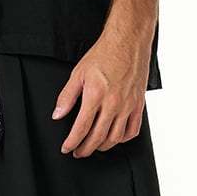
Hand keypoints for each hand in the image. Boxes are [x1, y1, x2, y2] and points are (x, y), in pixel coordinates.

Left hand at [53, 28, 149, 155]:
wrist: (127, 42)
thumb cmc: (104, 55)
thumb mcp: (78, 73)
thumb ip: (66, 96)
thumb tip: (58, 114)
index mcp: (95, 96)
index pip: (81, 128)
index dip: (72, 142)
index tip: (66, 148)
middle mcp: (113, 103)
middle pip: (97, 137)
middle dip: (85, 149)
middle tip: (78, 152)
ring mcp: (128, 105)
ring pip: (115, 137)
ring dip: (102, 146)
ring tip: (93, 146)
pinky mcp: (138, 104)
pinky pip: (133, 130)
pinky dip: (123, 138)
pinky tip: (115, 137)